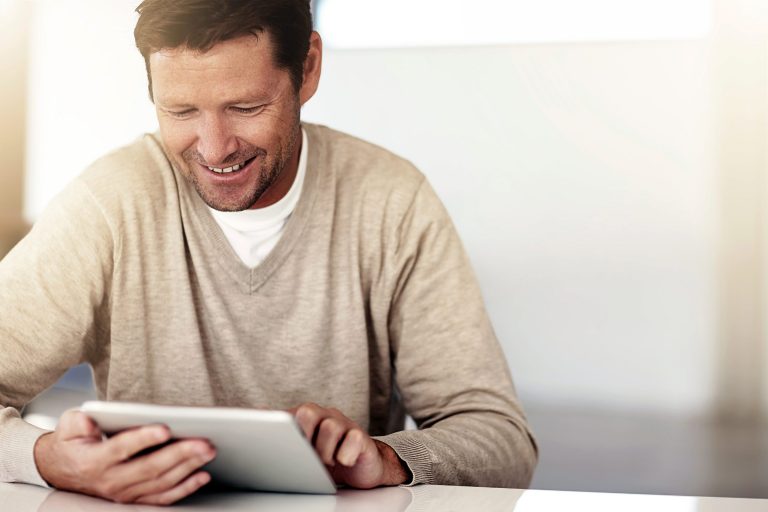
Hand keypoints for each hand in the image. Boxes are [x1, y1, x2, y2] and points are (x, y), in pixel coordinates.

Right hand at [33, 409, 215, 504]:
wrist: (60, 470)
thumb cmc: (72, 443)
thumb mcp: (69, 426)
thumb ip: (78, 421)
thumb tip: (90, 420)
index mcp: (94, 460)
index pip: (122, 448)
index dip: (144, 438)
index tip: (165, 428)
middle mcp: (111, 480)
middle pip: (150, 468)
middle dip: (181, 454)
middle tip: (204, 441)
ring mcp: (124, 493)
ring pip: (161, 483)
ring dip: (188, 468)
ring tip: (208, 452)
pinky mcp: (134, 499)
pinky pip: (162, 498)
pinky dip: (184, 488)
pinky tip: (202, 476)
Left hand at [290, 403, 409, 488]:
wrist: (364, 468)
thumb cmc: (331, 460)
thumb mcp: (302, 451)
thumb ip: (284, 438)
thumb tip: (257, 418)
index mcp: (309, 418)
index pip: (287, 414)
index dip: (280, 429)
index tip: (278, 444)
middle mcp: (327, 417)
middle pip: (306, 412)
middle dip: (302, 435)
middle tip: (305, 454)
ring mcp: (346, 426)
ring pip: (330, 427)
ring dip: (323, 451)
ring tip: (328, 463)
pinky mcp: (362, 439)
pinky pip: (353, 440)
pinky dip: (345, 455)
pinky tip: (344, 462)